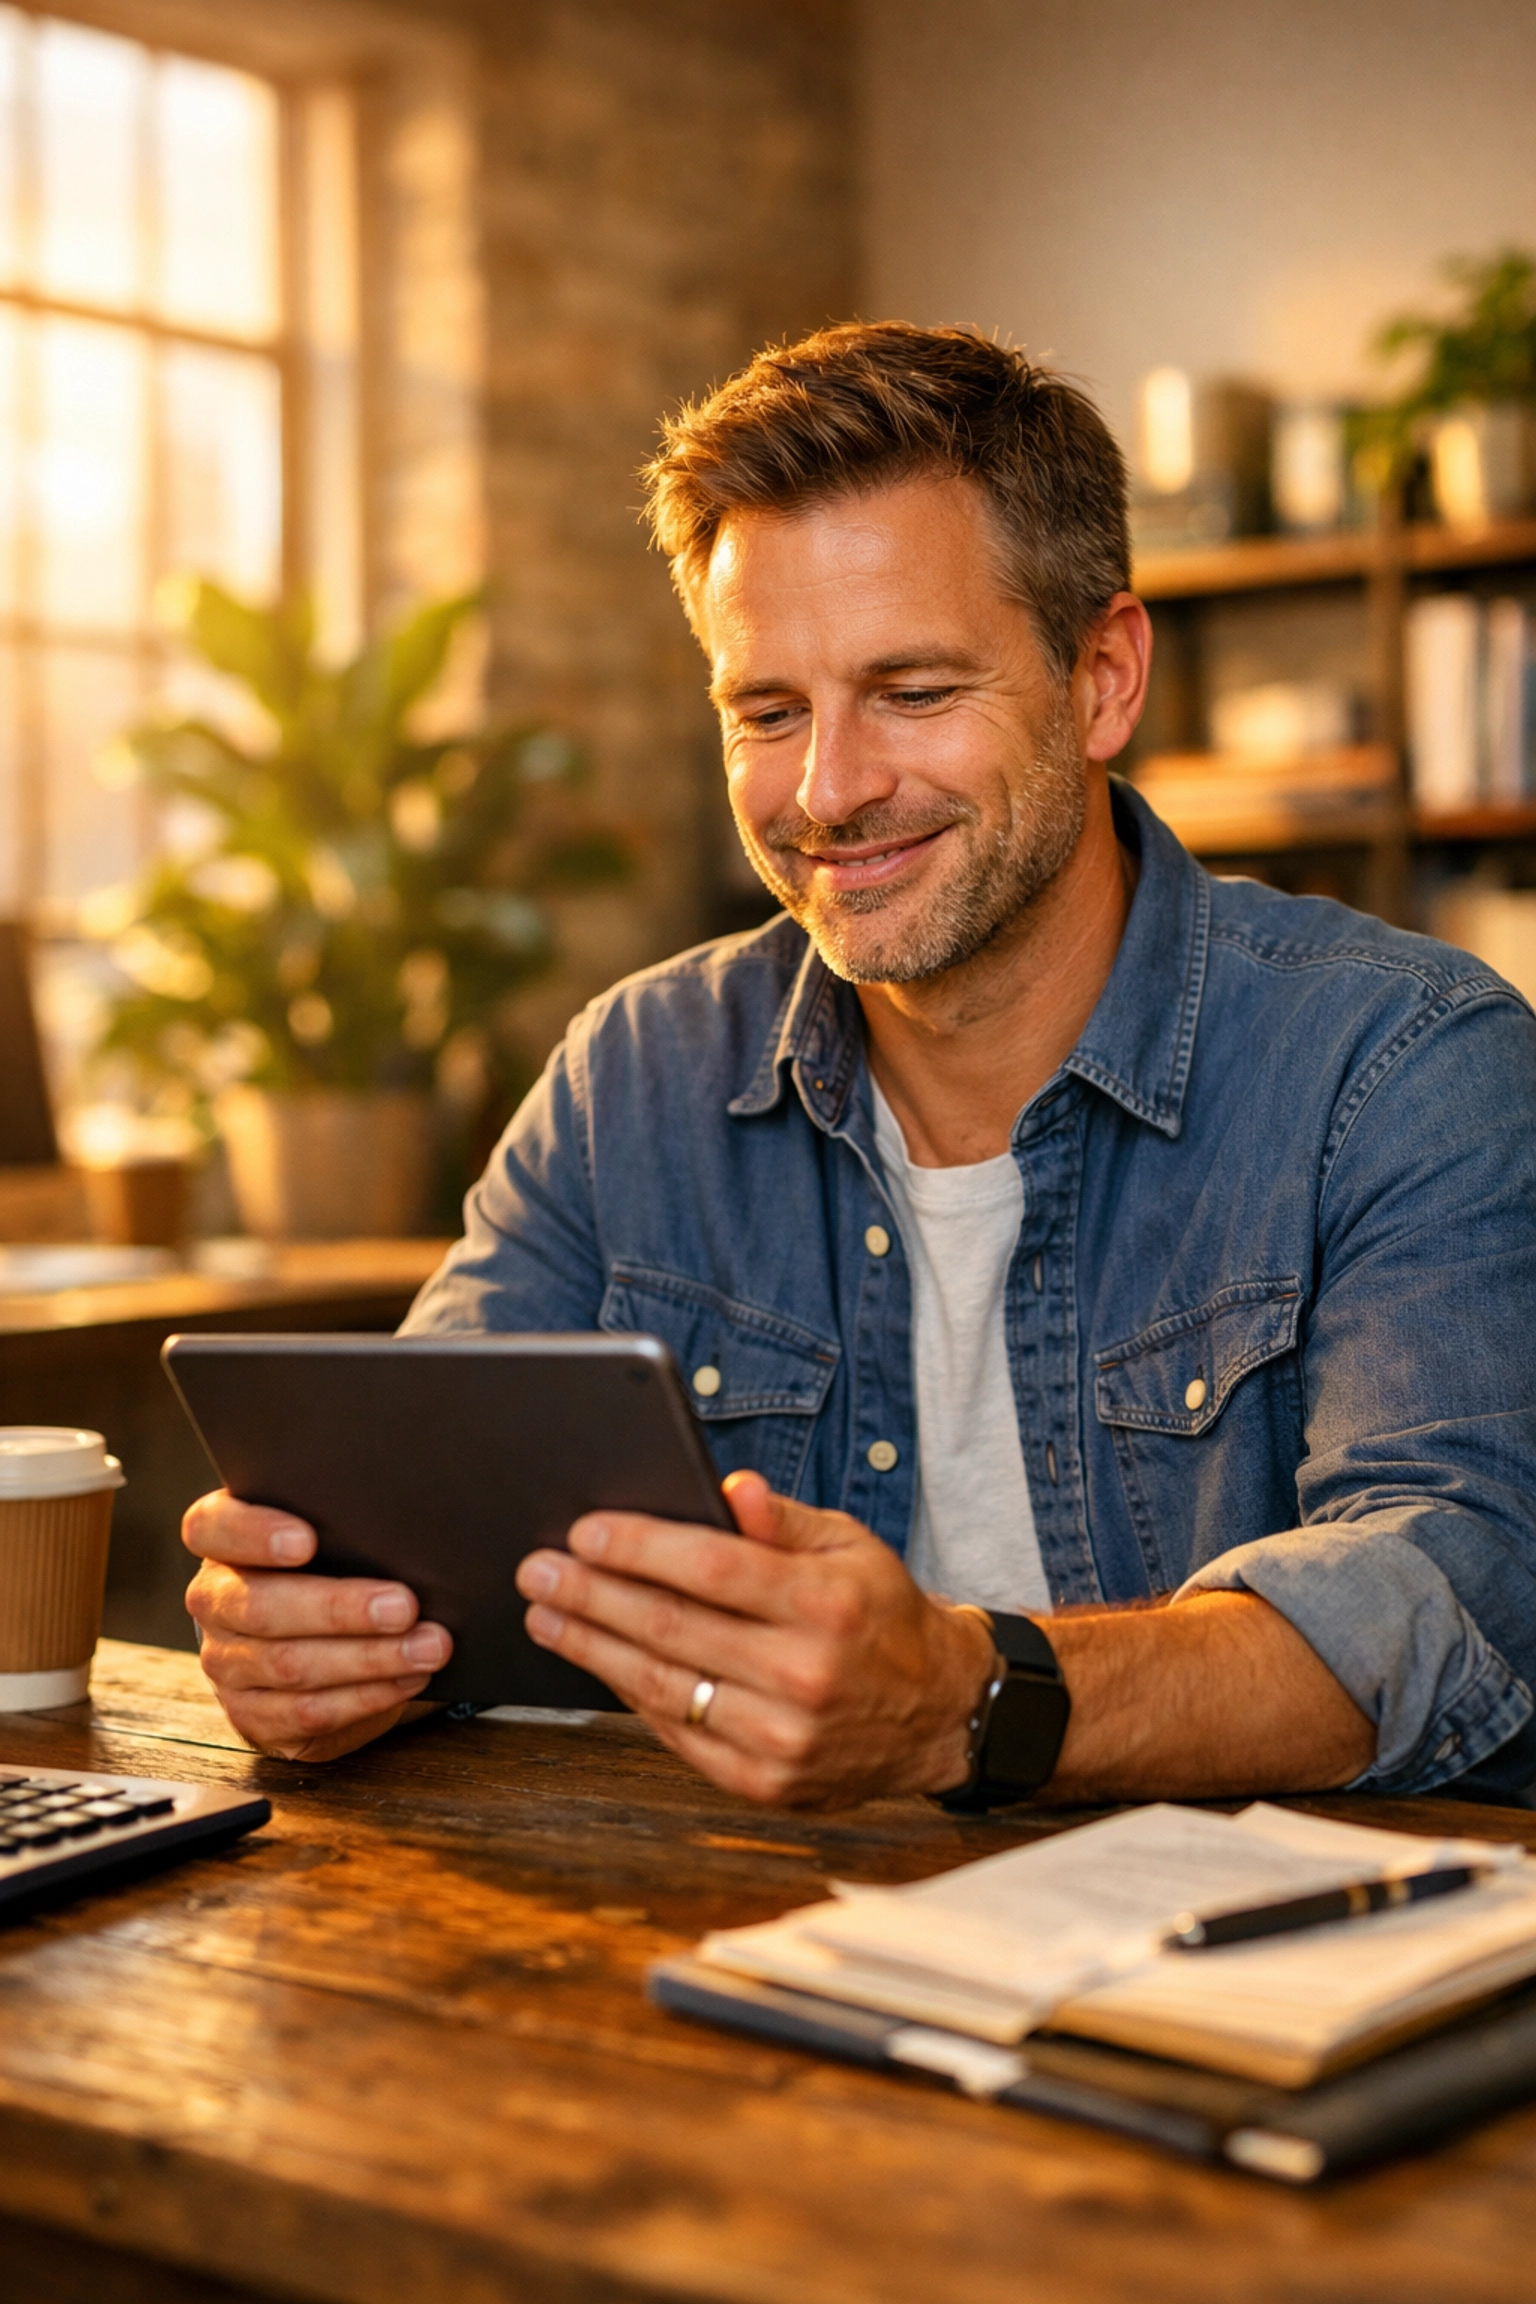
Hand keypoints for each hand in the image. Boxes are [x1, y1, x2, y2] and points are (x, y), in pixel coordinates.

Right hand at [182, 1490, 452, 1761]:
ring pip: (289, 1665)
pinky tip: (408, 1679)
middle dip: (339, 1608)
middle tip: (404, 1606)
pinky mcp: (253, 1714)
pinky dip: (366, 1696)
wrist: (308, 1638)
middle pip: (260, 1606)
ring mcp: (226, 1663)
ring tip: (428, 1647)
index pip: (211, 1527)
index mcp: (222, 1542)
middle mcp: (214, 1601)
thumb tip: (409, 1534)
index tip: (307, 1541)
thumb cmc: (331, 1565)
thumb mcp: (330, 1535)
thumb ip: (344, 1526)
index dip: (253, 1534)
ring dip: (368, 1658)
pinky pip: (306, 1711)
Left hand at [514, 1471, 995, 1807]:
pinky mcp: (765, 1783)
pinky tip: (597, 1663)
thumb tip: (729, 1487)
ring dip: (590, 1648)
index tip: (583, 1531)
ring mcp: (783, 1739)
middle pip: (671, 1627)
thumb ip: (782, 1521)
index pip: (711, 1568)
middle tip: (536, 1571)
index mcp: (828, 1605)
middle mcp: (805, 1675)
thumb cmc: (881, 1614)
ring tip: (545, 1616)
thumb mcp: (850, 1546)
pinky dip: (628, 1695)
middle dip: (590, 1595)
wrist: (937, 1714)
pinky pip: (677, 1733)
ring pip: (662, 1686)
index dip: (639, 1547)